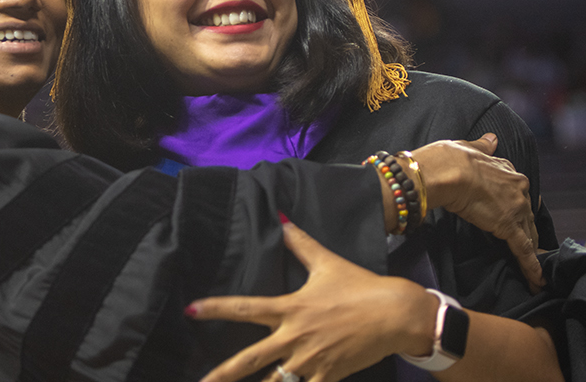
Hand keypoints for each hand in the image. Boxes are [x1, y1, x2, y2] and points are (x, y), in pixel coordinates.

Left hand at [188, 219, 434, 381]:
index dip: (216, 308)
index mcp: (290, 309)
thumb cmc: (360, 286)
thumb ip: (300, 243)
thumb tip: (282, 218)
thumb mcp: (327, 263)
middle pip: (249, 359)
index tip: (190, 310)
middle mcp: (294, 337)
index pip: (245, 308)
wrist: (395, 313)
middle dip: (222, 374)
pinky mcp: (328, 376)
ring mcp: (310, 360)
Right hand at [411, 134, 543, 290]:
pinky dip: (531, 266)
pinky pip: (523, 250)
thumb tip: (492, 140)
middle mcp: (518, 188)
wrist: (444, 172)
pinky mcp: (508, 227)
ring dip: (532, 252)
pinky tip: (537, 279)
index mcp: (507, 170)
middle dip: (528, 231)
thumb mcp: (467, 147)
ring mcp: (515, 208)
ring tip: (535, 270)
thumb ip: (482, 146)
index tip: (518, 215)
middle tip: (530, 248)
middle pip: (527, 215)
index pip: (518, 193)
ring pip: (528, 234)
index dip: (518, 206)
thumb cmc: (448, 159)